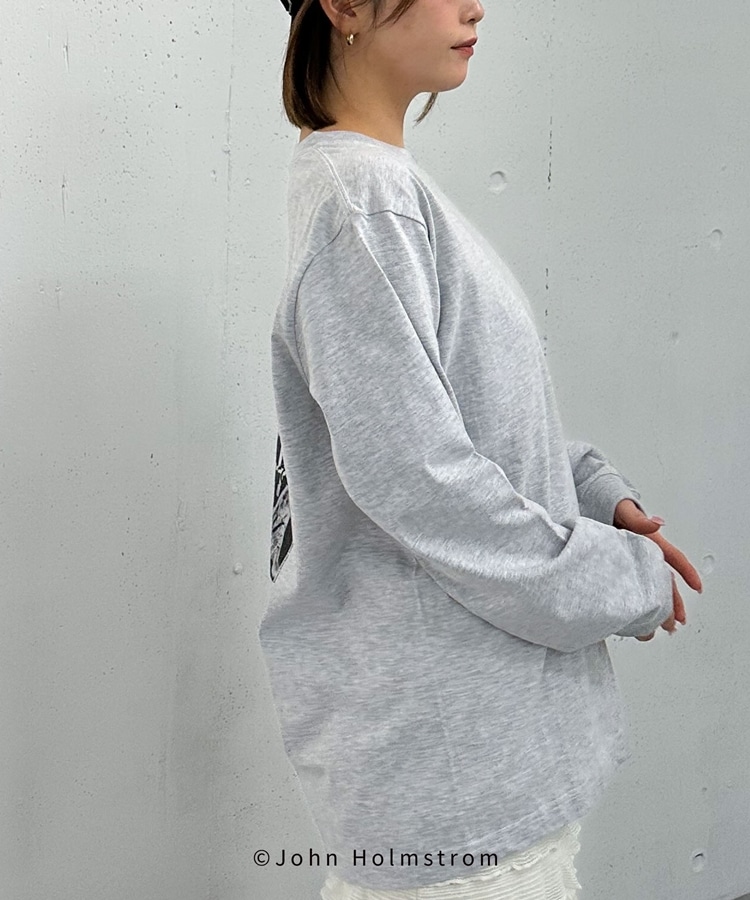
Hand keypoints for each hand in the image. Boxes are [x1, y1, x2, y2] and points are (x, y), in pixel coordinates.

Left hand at [613, 499, 702, 640]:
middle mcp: (641, 552)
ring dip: (657, 605)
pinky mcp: (615, 564)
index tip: (697, 587)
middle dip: (672, 601)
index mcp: (648, 540)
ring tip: (661, 625)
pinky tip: (636, 614)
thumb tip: (656, 523)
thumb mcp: (624, 510)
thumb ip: (638, 519)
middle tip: (676, 621)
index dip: (686, 572)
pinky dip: (636, 600)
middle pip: (662, 579)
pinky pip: (630, 584)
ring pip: (649, 585)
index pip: (672, 558)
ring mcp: (629, 559)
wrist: (589, 498)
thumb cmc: (609, 502)